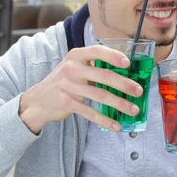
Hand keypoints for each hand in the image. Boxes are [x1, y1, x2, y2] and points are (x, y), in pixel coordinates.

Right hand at [18, 45, 142, 133]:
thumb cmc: (64, 81)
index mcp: (76, 55)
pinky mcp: (66, 103)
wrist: (38, 100)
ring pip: (100, 95)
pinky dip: (105, 120)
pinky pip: (90, 112)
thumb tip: (126, 74)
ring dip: (120, 104)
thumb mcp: (75, 67)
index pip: (97, 51)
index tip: (128, 64)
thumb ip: (94, 67)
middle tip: (138, 90)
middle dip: (124, 84)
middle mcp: (71, 68)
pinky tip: (116, 125)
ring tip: (133, 109)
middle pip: (103, 75)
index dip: (113, 56)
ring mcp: (68, 86)